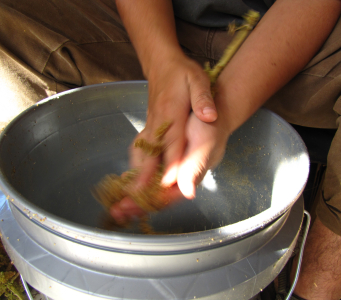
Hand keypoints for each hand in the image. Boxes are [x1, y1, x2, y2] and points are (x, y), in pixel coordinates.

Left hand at [110, 113, 229, 222]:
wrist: (212, 110)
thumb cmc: (210, 127)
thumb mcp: (203, 145)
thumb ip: (193, 168)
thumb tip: (187, 193)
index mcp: (189, 178)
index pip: (165, 198)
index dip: (145, 204)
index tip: (127, 208)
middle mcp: (178, 176)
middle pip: (155, 196)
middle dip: (135, 204)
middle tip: (116, 211)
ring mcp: (171, 167)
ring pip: (150, 187)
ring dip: (133, 195)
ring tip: (118, 204)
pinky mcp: (165, 156)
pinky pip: (149, 172)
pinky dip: (136, 178)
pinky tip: (126, 179)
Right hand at [130, 52, 216, 190]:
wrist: (161, 63)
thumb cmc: (182, 73)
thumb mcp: (197, 80)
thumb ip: (203, 99)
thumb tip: (210, 116)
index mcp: (170, 114)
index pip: (171, 144)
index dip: (169, 165)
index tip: (166, 184)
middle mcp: (156, 124)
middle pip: (150, 156)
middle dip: (143, 179)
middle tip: (135, 199)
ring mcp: (149, 127)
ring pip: (141, 156)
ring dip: (136, 177)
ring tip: (130, 198)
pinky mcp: (147, 129)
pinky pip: (139, 152)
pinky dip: (136, 168)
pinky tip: (135, 181)